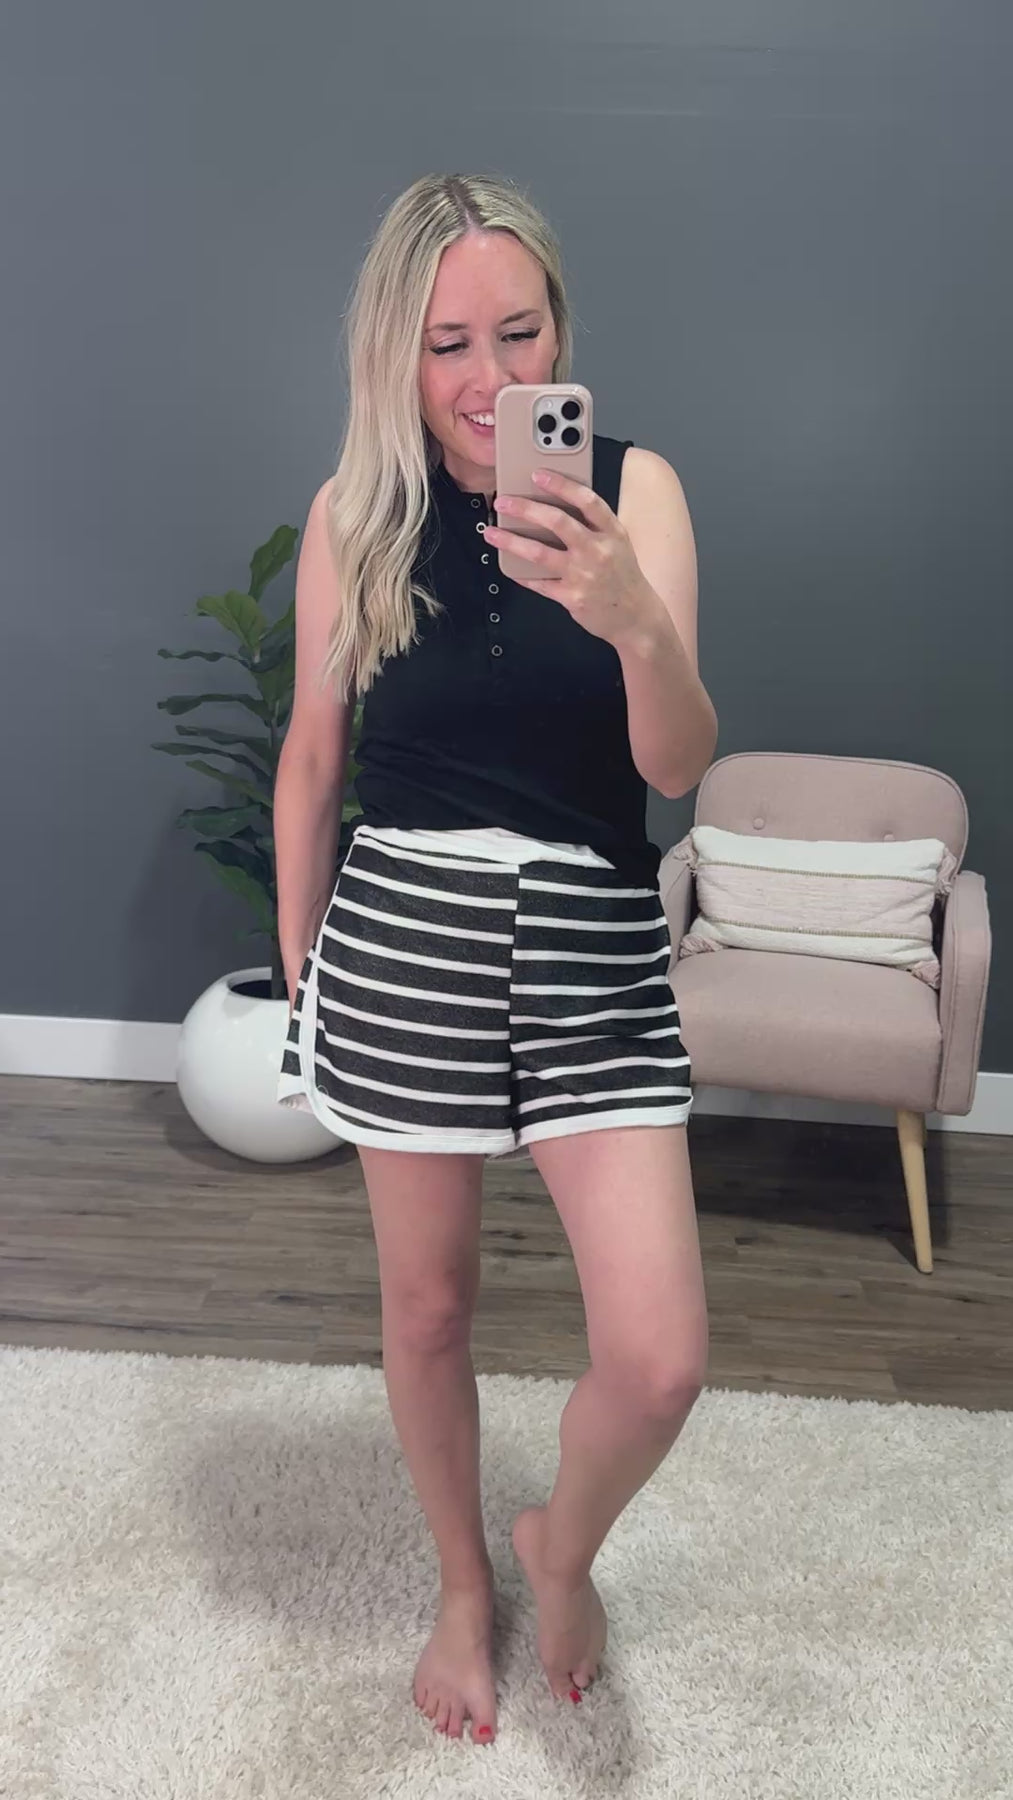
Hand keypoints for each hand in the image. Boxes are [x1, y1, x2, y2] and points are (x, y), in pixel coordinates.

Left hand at [482, 467, 659, 647]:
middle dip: (525, 508)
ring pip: (539, 553)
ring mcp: (583, 575)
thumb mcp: (618, 544)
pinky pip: (539, 582)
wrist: (636, 617)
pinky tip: (507, 566)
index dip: (561, 484)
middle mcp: (598, 550)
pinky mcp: (571, 597)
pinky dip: (521, 574)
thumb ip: (594, 526)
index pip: (586, 500)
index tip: (538, 474)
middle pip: (557, 522)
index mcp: (612, 531)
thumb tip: (556, 506)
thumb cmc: (623, 577)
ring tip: (491, 532)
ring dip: (511, 541)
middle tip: (503, 502)